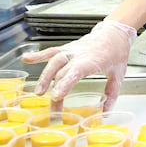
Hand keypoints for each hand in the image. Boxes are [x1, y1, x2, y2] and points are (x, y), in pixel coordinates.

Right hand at [21, 20, 136, 109]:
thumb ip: (111, 94)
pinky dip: (38, 55)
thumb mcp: (118, 75)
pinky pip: (51, 51)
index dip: (65, 83)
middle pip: (62, 70)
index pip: (76, 71)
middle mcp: (80, 53)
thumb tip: (104, 113)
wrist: (115, 33)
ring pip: (54, 60)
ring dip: (45, 75)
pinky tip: (26, 59)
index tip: (57, 95)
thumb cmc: (117, 52)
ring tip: (38, 92)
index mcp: (93, 60)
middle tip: (52, 104)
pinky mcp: (67, 48)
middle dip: (54, 87)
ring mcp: (72, 50)